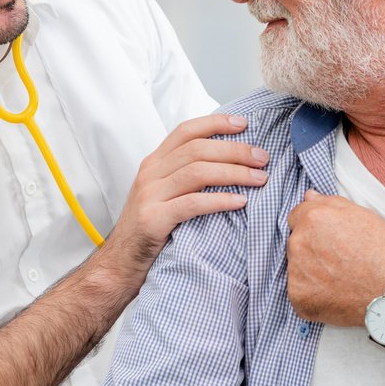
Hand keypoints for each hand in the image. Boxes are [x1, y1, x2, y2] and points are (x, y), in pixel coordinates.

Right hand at [99, 113, 268, 278]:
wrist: (121, 262)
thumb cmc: (153, 227)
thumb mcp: (166, 193)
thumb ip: (189, 174)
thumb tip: (233, 160)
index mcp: (155, 162)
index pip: (186, 131)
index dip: (215, 123)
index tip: (245, 124)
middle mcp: (150, 173)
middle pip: (197, 149)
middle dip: (235, 150)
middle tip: (263, 158)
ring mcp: (149, 195)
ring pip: (197, 172)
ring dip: (234, 173)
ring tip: (260, 179)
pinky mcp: (153, 219)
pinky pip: (192, 204)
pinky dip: (220, 200)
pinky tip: (241, 202)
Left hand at [286, 190, 384, 326]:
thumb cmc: (384, 252)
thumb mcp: (364, 216)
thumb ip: (331, 203)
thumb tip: (309, 196)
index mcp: (313, 218)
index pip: (297, 216)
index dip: (316, 226)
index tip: (331, 237)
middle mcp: (298, 243)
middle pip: (297, 242)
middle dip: (312, 247)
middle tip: (340, 258)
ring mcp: (295, 272)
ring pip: (297, 266)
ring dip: (311, 270)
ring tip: (340, 277)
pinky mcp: (298, 297)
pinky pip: (300, 290)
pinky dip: (313, 293)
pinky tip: (335, 292)